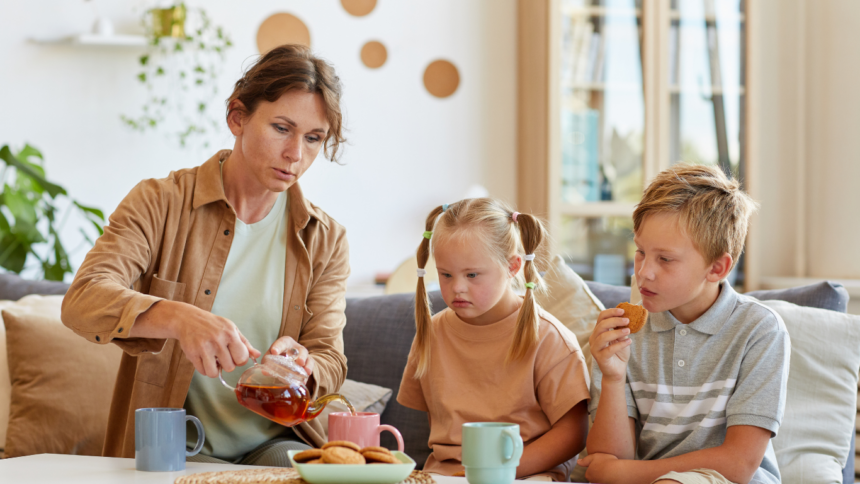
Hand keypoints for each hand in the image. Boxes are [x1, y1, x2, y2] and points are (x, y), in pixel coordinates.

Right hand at [136, 300, 260, 377]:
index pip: (242, 358)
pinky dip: (204, 368)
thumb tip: (257, 355)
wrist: (187, 319)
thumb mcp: (231, 328)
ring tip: (213, 359)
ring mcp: (204, 348)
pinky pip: (203, 371)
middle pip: (230, 367)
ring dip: (215, 369)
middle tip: (221, 356)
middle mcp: (217, 340)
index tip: (234, 356)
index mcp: (230, 333)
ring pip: (215, 373)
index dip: (239, 360)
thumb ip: (244, 343)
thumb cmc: (212, 324)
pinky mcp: (192, 354)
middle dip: (227, 364)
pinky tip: (204, 359)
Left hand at [268, 337, 314, 375]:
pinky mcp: (307, 363)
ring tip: (306, 371)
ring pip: (308, 358)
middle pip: (301, 350)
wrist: (286, 357)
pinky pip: (310, 367)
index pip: (282, 343)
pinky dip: (308, 374)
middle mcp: (296, 348)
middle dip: (301, 356)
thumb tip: (265, 371)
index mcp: (285, 343)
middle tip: (299, 362)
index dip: (278, 347)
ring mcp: (303, 355)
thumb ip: (267, 362)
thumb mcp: (270, 356)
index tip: (274, 352)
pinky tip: (304, 381)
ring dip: (307, 365)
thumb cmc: (276, 355)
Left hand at [578, 452, 621, 482]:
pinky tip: (615, 474)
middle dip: (600, 472)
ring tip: (611, 470)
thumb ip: (585, 460)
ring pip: (602, 479)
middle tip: (607, 466)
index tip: (601, 463)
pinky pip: (608, 480)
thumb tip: (578, 462)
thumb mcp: (593, 457)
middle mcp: (594, 481)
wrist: (620, 472)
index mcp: (589, 475)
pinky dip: (611, 478)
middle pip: (596, 476)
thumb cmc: (606, 463)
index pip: (589, 472)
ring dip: (606, 475)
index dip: (595, 466)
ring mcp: (601, 483)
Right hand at [589, 308, 631, 382]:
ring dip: (617, 332)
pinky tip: (629, 341)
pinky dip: (620, 344)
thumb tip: (626, 318)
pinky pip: (609, 349)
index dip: (611, 312)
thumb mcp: (621, 338)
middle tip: (627, 320)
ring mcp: (596, 349)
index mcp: (598, 331)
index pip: (601, 317)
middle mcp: (594, 338)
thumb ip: (621, 329)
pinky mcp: (600, 358)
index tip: (623, 311)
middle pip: (601, 325)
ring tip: (628, 331)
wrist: (617, 371)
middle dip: (615, 320)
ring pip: (603, 337)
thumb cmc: (619, 353)